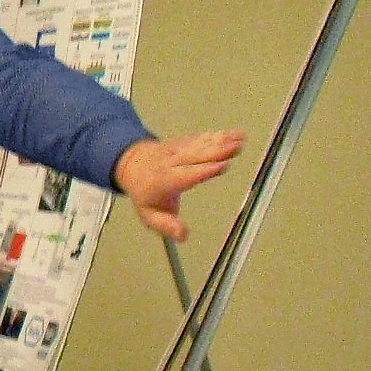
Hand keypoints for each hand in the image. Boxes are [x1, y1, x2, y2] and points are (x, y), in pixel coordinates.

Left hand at [112, 129, 244, 241]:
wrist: (132, 166)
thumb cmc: (145, 193)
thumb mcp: (150, 216)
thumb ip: (167, 226)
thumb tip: (183, 235)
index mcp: (162, 181)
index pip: (184, 175)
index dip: (202, 171)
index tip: (220, 167)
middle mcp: (170, 162)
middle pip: (194, 156)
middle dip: (215, 151)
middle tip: (235, 148)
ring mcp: (177, 150)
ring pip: (198, 144)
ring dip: (219, 141)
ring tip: (238, 139)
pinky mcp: (184, 142)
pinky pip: (200, 138)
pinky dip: (217, 136)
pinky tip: (233, 134)